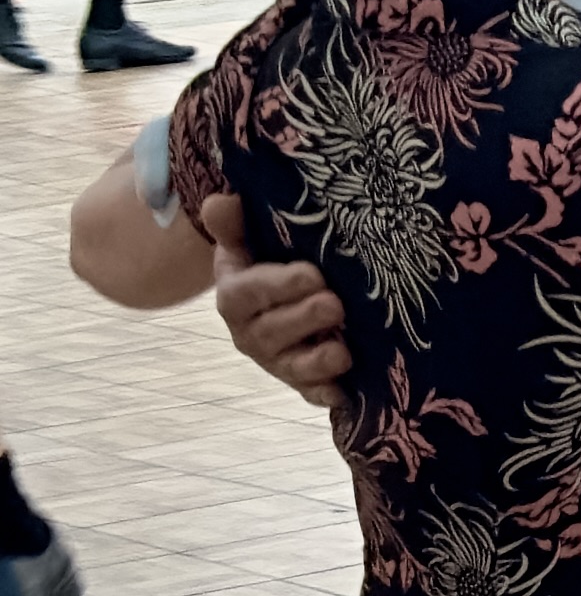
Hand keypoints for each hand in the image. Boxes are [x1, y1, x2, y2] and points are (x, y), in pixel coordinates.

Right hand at [202, 194, 351, 410]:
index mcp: (235, 295)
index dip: (280, 285)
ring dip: (317, 362)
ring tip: (343, 351)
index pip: (249, 291)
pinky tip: (342, 393)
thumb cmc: (264, 261)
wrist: (273, 298)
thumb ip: (233, 224)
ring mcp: (276, 360)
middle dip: (305, 319)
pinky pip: (309, 393)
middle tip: (337, 304)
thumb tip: (223, 201)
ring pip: (292, 366)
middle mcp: (251, 332)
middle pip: (272, 331)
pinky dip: (324, 394)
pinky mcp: (300, 381)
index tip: (313, 274)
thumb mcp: (246, 240)